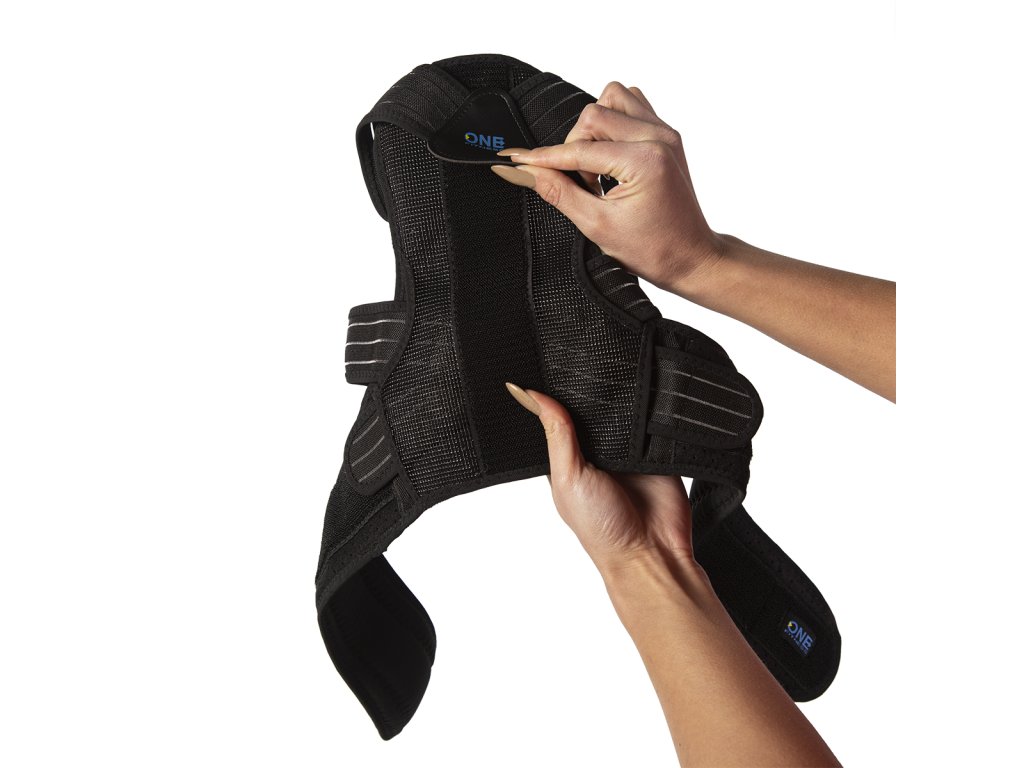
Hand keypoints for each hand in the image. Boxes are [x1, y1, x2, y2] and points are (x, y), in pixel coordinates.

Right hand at [491, 81, 722, 296]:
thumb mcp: (596, 225)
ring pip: (611, 100)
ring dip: (594, 131)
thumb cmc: (653, 249)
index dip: (543, 157)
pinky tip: (611, 157)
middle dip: (576, 148)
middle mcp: (658, 137)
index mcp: (645, 160)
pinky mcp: (666, 133)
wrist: (691, 257)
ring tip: (599, 168)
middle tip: (586, 185)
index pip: (580, 149)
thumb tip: (525, 171)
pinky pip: (631, 105)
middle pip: (593, 115)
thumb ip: (557, 191)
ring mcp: (665, 131)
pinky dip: (612, 124)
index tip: (515, 159)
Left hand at [504, 382, 704, 580]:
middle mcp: (599, 451)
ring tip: (619, 380)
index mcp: (570, 457)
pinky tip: (646, 395)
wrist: (652, 552)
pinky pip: (654, 417)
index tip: (552, 365)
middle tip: (589, 366)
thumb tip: (530, 394)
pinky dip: (651, 406)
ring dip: (623, 398)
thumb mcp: (569, 478)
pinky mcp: (659, 447)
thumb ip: (556, 435)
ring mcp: (629, 448)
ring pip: (624, 408)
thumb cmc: (601, 528)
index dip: (556, 393)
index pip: (560, 414)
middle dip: (592, 392)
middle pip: (593, 407)